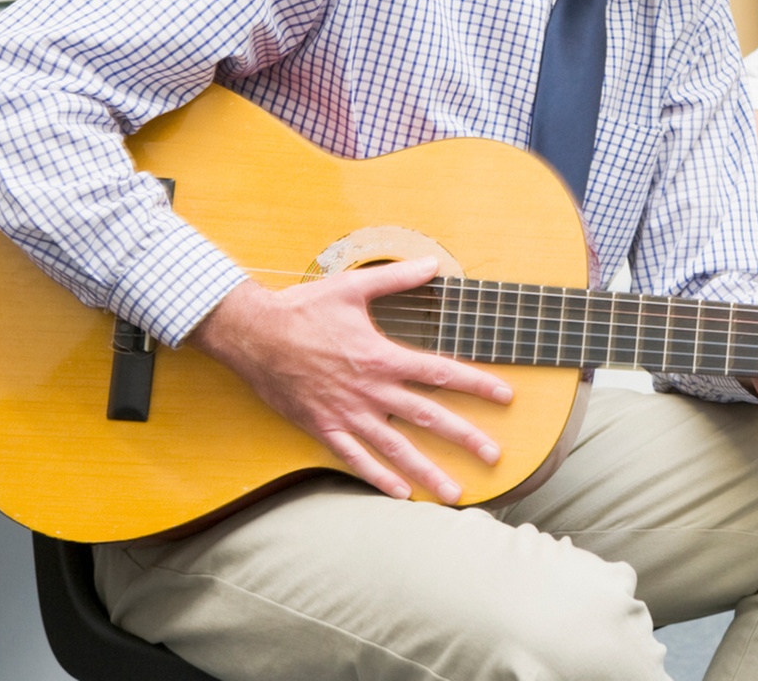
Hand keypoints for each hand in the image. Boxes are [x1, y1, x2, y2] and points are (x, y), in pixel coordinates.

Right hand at [187, 257, 514, 502]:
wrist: (251, 335)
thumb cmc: (303, 308)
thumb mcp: (352, 286)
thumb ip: (396, 278)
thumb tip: (433, 264)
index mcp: (382, 357)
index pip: (441, 373)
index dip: (476, 385)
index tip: (505, 396)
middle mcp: (370, 390)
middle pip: (427, 417)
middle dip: (464, 438)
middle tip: (495, 457)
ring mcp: (346, 413)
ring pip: (395, 449)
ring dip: (426, 471)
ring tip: (454, 492)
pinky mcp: (322, 428)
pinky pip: (355, 459)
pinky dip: (378, 478)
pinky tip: (400, 494)